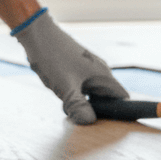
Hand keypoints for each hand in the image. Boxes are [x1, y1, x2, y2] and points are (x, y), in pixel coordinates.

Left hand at [13, 11, 128, 123]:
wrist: (37, 34)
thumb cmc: (53, 57)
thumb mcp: (65, 87)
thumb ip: (78, 105)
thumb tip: (90, 121)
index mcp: (104, 76)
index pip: (122, 98)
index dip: (121, 113)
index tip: (109, 125)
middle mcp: (100, 73)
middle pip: (107, 99)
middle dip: (97, 112)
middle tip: (82, 119)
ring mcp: (88, 71)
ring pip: (93, 95)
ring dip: (84, 104)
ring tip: (70, 109)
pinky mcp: (77, 70)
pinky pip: (83, 89)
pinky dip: (76, 97)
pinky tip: (63, 99)